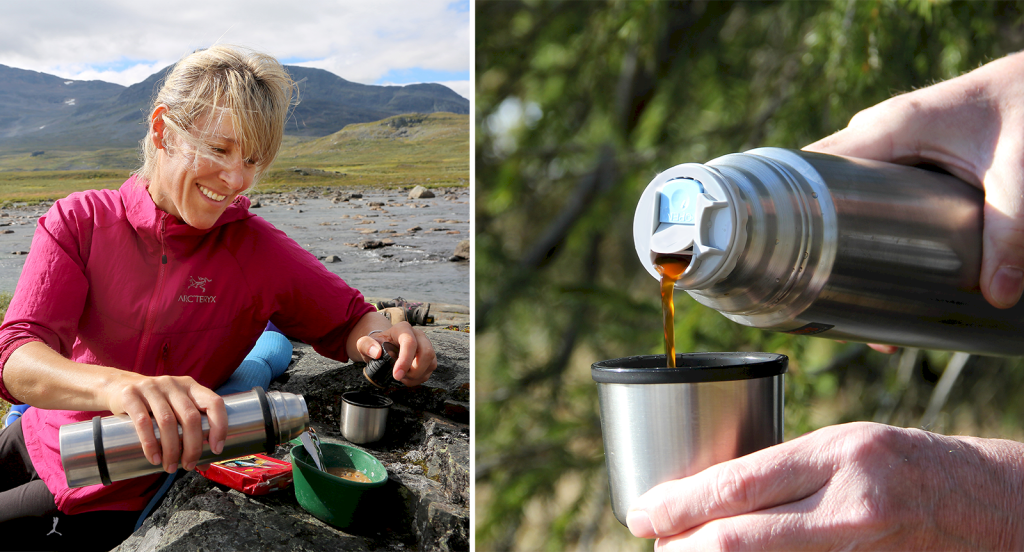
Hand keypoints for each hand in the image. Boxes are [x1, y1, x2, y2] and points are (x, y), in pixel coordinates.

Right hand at [106, 373, 226, 473]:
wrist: (116, 385)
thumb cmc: (153, 404)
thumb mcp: (175, 407)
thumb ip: (190, 428)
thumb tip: (205, 463)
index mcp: (190, 386)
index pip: (214, 403)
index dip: (220, 426)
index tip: (216, 450)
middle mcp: (173, 384)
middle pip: (190, 417)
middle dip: (193, 446)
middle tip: (189, 465)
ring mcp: (152, 387)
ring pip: (167, 422)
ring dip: (171, 450)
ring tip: (170, 467)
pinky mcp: (130, 395)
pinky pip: (143, 422)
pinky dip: (150, 444)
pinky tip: (154, 458)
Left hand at [356, 320, 436, 385]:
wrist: (384, 346)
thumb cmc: (376, 344)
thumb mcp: (365, 343)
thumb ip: (366, 345)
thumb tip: (376, 352)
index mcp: (403, 329)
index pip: (410, 342)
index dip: (405, 360)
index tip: (396, 375)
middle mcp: (418, 335)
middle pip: (427, 353)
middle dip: (414, 371)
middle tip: (399, 376)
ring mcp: (426, 346)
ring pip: (430, 363)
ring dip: (416, 376)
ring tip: (401, 376)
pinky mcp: (429, 357)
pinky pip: (430, 371)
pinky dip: (418, 379)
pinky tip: (407, 377)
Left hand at [626, 422, 1023, 550]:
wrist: (979, 505)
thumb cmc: (897, 464)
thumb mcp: (837, 445)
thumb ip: (778, 471)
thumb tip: (704, 497)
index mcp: (837, 456)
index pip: (737, 485)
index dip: (678, 504)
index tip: (642, 510)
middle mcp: (848, 510)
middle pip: (738, 541)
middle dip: (682, 545)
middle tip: (655, 541)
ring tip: (683, 551)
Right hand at [805, 51, 1023, 310]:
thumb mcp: (1018, 172)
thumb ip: (1009, 231)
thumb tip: (995, 294)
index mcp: (888, 128)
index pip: (813, 168)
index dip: (793, 210)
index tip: (788, 257)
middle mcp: (879, 135)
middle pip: (825, 189)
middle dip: (819, 239)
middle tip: (824, 293)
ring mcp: (892, 146)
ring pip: (849, 195)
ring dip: (845, 238)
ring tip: (849, 294)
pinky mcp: (910, 159)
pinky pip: (873, 193)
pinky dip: (870, 227)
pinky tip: (878, 268)